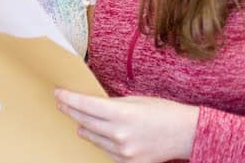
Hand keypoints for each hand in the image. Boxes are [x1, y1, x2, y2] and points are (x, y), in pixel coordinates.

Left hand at [54, 89, 198, 162]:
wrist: (186, 134)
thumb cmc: (163, 111)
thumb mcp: (135, 100)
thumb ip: (111, 104)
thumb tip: (89, 104)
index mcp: (122, 113)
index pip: (85, 105)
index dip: (68, 99)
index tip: (58, 93)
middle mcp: (119, 134)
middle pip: (83, 121)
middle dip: (70, 110)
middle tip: (60, 102)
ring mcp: (123, 152)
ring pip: (91, 137)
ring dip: (83, 127)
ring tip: (80, 118)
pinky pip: (105, 150)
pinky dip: (100, 140)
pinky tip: (100, 133)